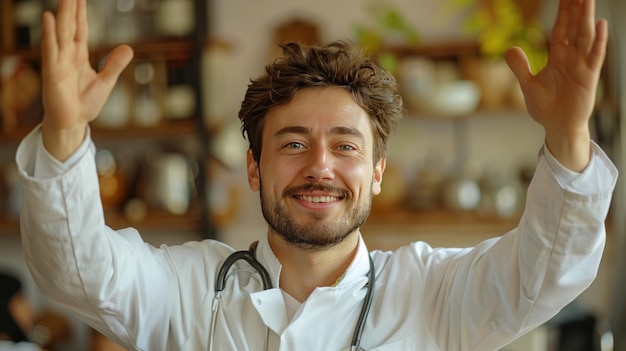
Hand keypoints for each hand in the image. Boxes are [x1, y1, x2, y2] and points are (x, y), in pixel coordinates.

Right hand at [40, 0, 132, 160]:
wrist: (73, 122)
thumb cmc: (85, 103)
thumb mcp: (106, 81)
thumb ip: (115, 63)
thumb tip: (128, 47)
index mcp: (78, 55)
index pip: (80, 29)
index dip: (81, 12)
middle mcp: (66, 55)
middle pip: (69, 26)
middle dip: (70, 7)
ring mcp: (58, 62)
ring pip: (60, 33)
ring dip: (62, 15)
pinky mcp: (52, 72)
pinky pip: (50, 50)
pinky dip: (49, 34)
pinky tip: (49, 18)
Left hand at [504, 0, 607, 171]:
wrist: (557, 126)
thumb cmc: (545, 107)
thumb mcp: (528, 84)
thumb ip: (520, 66)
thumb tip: (510, 48)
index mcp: (558, 57)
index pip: (561, 28)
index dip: (563, 12)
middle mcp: (571, 58)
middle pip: (574, 27)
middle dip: (576, 8)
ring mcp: (582, 66)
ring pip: (585, 36)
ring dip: (587, 17)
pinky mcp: (589, 77)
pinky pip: (595, 56)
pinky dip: (600, 41)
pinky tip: (602, 25)